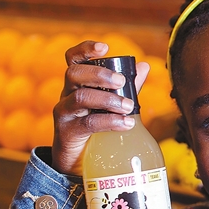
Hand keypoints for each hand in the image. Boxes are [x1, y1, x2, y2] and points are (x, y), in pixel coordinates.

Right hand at [52, 41, 150, 174]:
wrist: (78, 162)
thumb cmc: (95, 128)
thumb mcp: (111, 104)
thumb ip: (127, 87)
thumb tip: (144, 65)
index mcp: (77, 84)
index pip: (74, 59)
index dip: (85, 49)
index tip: (105, 47)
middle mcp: (67, 94)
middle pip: (74, 74)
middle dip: (99, 75)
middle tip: (121, 82)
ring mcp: (65, 113)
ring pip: (80, 97)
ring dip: (108, 99)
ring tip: (128, 107)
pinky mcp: (67, 133)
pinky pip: (87, 123)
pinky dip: (109, 121)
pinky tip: (126, 123)